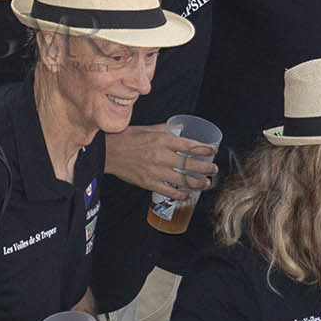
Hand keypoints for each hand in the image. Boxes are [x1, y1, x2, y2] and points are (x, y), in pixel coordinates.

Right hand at [103, 124, 217, 197]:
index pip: (188, 145)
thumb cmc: (126, 138)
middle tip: (213, 169)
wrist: (107, 152)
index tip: (212, 151)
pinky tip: (187, 194)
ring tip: (205, 183)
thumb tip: (182, 126)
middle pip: (189, 164)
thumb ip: (166, 128)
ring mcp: (155, 171)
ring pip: (182, 180)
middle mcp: (160, 155)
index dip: (203, 149)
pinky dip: (180, 194)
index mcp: (161, 140)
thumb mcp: (148, 128)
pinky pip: (168, 191)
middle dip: (205, 168)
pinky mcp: (148, 182)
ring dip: (197, 183)